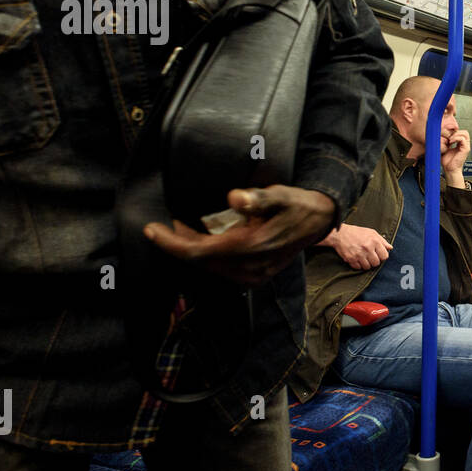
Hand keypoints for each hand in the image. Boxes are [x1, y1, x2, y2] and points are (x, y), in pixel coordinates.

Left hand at [145, 186, 335, 285]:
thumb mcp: (280, 194)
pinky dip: (208, 255)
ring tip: (185, 227)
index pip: (199, 252)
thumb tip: (234, 198)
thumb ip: (258, 198)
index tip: (151, 230)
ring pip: (210, 267)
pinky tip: (208, 239)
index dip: (171, 243)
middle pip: (201, 261)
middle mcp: (250, 267)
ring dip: (194, 249)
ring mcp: (254, 275)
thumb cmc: (297, 204)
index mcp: (251, 247)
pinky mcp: (256, 276)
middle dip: (180, 244)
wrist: (320, 221)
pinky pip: (221, 269)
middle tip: (170, 222)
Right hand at [318, 222, 393, 269]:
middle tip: (370, 257)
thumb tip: (390, 248)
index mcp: (374, 241)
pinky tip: (357, 259)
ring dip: (366, 264)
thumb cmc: (357, 232)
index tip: (378, 255)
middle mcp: (367, 248)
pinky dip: (358, 265)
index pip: (384, 256)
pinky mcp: (351, 259)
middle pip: (376, 263)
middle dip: (374, 261)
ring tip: (364, 258)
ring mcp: (358, 254)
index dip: (382, 256)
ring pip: (368, 267)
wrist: (340, 234)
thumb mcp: (371, 233)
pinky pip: (358, 268)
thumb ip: (382, 241)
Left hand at [441, 126, 470, 184]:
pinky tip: (450, 142)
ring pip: (465, 133)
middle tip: (449, 137)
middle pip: (465, 132)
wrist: (449, 170)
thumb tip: (441, 135)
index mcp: (461, 145)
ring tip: (450, 140)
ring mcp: (466, 147)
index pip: (461, 133)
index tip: (446, 136)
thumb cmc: (447, 162)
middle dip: (456, 132)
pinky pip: (463, 139)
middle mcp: (465, 145)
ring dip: (456, 134)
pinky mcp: (466, 149)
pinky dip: (456, 138)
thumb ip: (445, 142)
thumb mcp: (445, 149)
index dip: (454, 132)